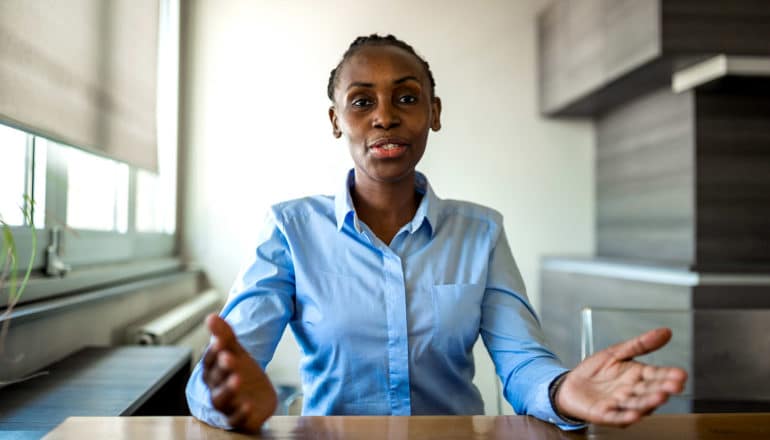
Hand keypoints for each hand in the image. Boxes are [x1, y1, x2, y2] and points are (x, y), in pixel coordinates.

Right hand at [202, 314, 276, 432]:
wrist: (255, 395)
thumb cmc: (240, 371)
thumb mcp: (236, 351)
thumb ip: (224, 335)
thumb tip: (211, 316)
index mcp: (212, 370)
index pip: (208, 360)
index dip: (213, 351)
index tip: (221, 340)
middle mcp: (215, 387)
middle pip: (214, 378)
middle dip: (222, 367)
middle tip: (229, 356)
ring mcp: (227, 404)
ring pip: (221, 399)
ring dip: (228, 389)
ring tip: (237, 378)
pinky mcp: (238, 418)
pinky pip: (235, 419)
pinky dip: (240, 413)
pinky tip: (247, 405)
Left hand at [555, 327, 687, 425]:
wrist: (570, 384)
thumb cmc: (596, 370)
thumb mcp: (617, 352)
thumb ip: (641, 344)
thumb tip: (666, 332)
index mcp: (637, 376)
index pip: (656, 375)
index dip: (668, 375)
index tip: (681, 374)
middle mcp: (632, 392)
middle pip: (649, 390)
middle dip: (662, 388)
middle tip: (675, 386)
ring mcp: (620, 404)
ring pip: (636, 404)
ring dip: (648, 402)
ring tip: (660, 397)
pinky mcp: (605, 414)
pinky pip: (617, 416)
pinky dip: (625, 417)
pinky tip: (634, 415)